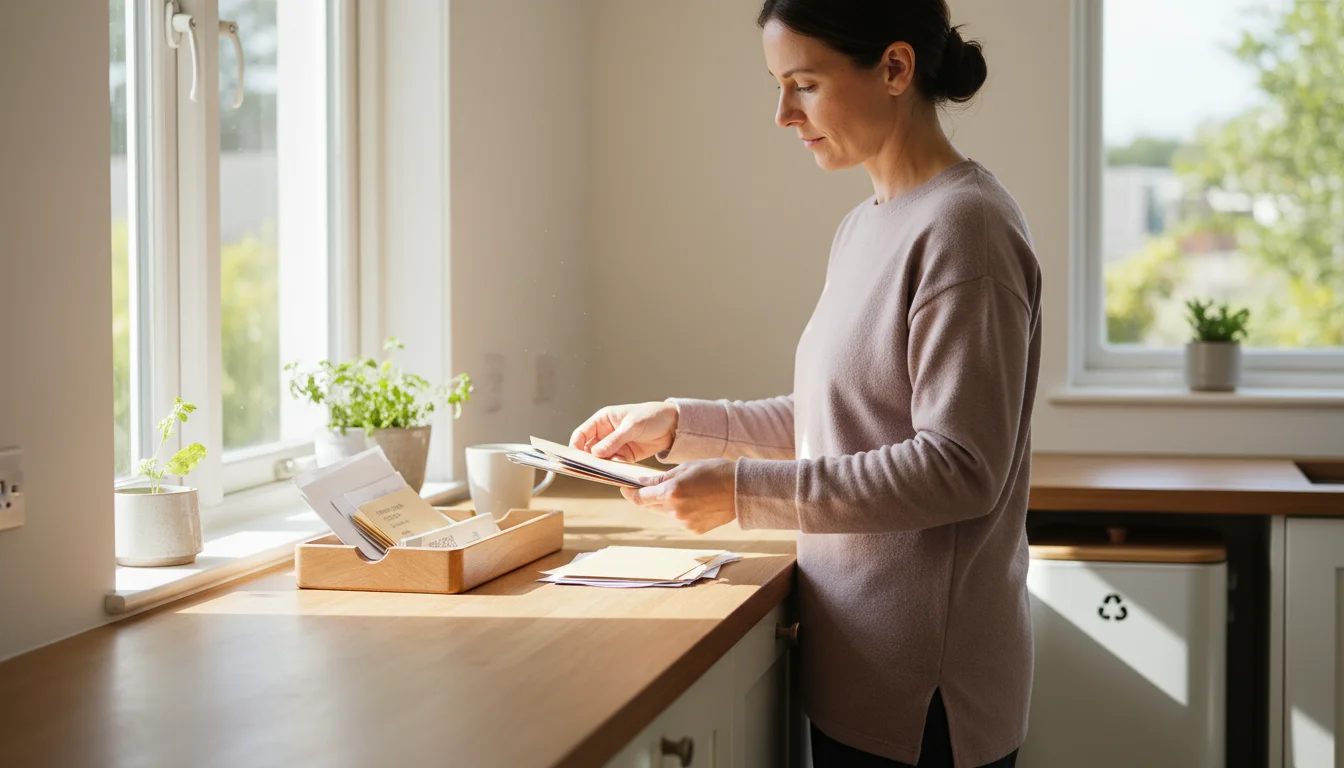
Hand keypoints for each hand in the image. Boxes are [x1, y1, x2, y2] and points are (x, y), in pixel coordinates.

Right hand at [570, 402, 678, 462]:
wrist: (673, 426)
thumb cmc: (651, 416)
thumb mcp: (632, 426)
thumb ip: (614, 440)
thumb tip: (595, 453)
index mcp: (603, 420)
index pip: (582, 434)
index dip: (576, 446)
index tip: (576, 458)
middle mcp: (606, 433)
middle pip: (588, 448)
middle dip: (588, 459)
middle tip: (589, 468)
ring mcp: (615, 445)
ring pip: (601, 459)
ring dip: (602, 465)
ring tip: (606, 469)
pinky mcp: (625, 456)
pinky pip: (614, 464)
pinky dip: (613, 468)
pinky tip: (618, 469)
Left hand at [621, 458, 736, 533]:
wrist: (743, 489)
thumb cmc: (715, 471)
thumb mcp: (685, 468)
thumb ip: (660, 478)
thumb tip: (640, 483)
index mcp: (671, 492)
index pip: (639, 498)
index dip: (629, 493)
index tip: (625, 488)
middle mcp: (675, 511)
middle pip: (650, 506)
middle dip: (649, 497)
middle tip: (654, 486)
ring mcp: (685, 522)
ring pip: (666, 513)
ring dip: (668, 503)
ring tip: (687, 490)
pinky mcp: (695, 529)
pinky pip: (680, 519)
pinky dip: (682, 511)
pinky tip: (697, 501)